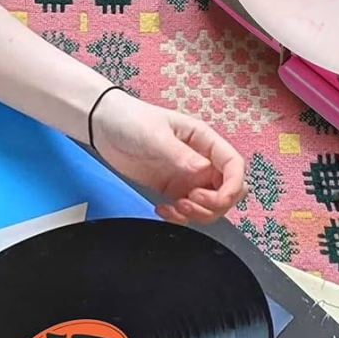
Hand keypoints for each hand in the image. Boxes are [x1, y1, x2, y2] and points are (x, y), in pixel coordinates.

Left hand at [91, 92, 246, 223]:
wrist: (104, 125)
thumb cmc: (132, 119)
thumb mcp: (156, 135)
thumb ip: (180, 154)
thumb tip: (202, 170)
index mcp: (204, 141)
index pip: (234, 166)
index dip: (233, 186)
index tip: (216, 199)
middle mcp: (201, 160)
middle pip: (229, 190)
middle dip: (215, 204)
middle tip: (188, 202)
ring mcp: (188, 176)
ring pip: (212, 205)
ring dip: (198, 214)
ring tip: (175, 207)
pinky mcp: (173, 189)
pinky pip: (188, 211)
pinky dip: (179, 218)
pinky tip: (162, 209)